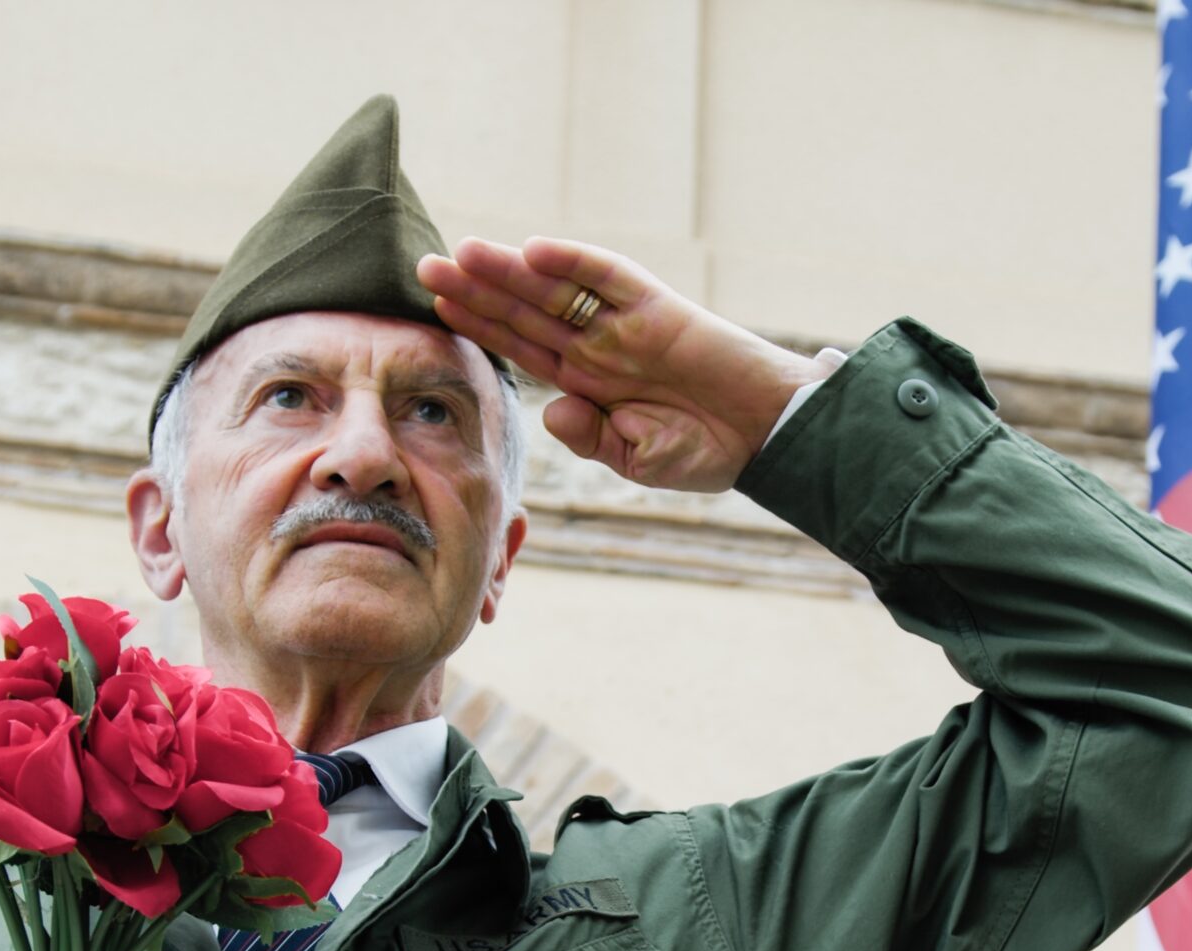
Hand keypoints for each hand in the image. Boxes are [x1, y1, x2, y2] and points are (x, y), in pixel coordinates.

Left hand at [418, 237, 828, 493]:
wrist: (767, 435)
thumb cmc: (706, 450)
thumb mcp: (637, 458)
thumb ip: (591, 438)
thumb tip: (552, 410)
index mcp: (588, 383)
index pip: (522, 348)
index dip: (480, 328)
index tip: (436, 309)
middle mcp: (598, 346)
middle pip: (524, 311)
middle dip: (476, 291)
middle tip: (424, 267)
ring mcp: (625, 324)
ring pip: (555, 291)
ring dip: (509, 271)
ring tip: (464, 251)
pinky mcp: (658, 308)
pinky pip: (610, 278)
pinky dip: (576, 263)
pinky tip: (537, 251)